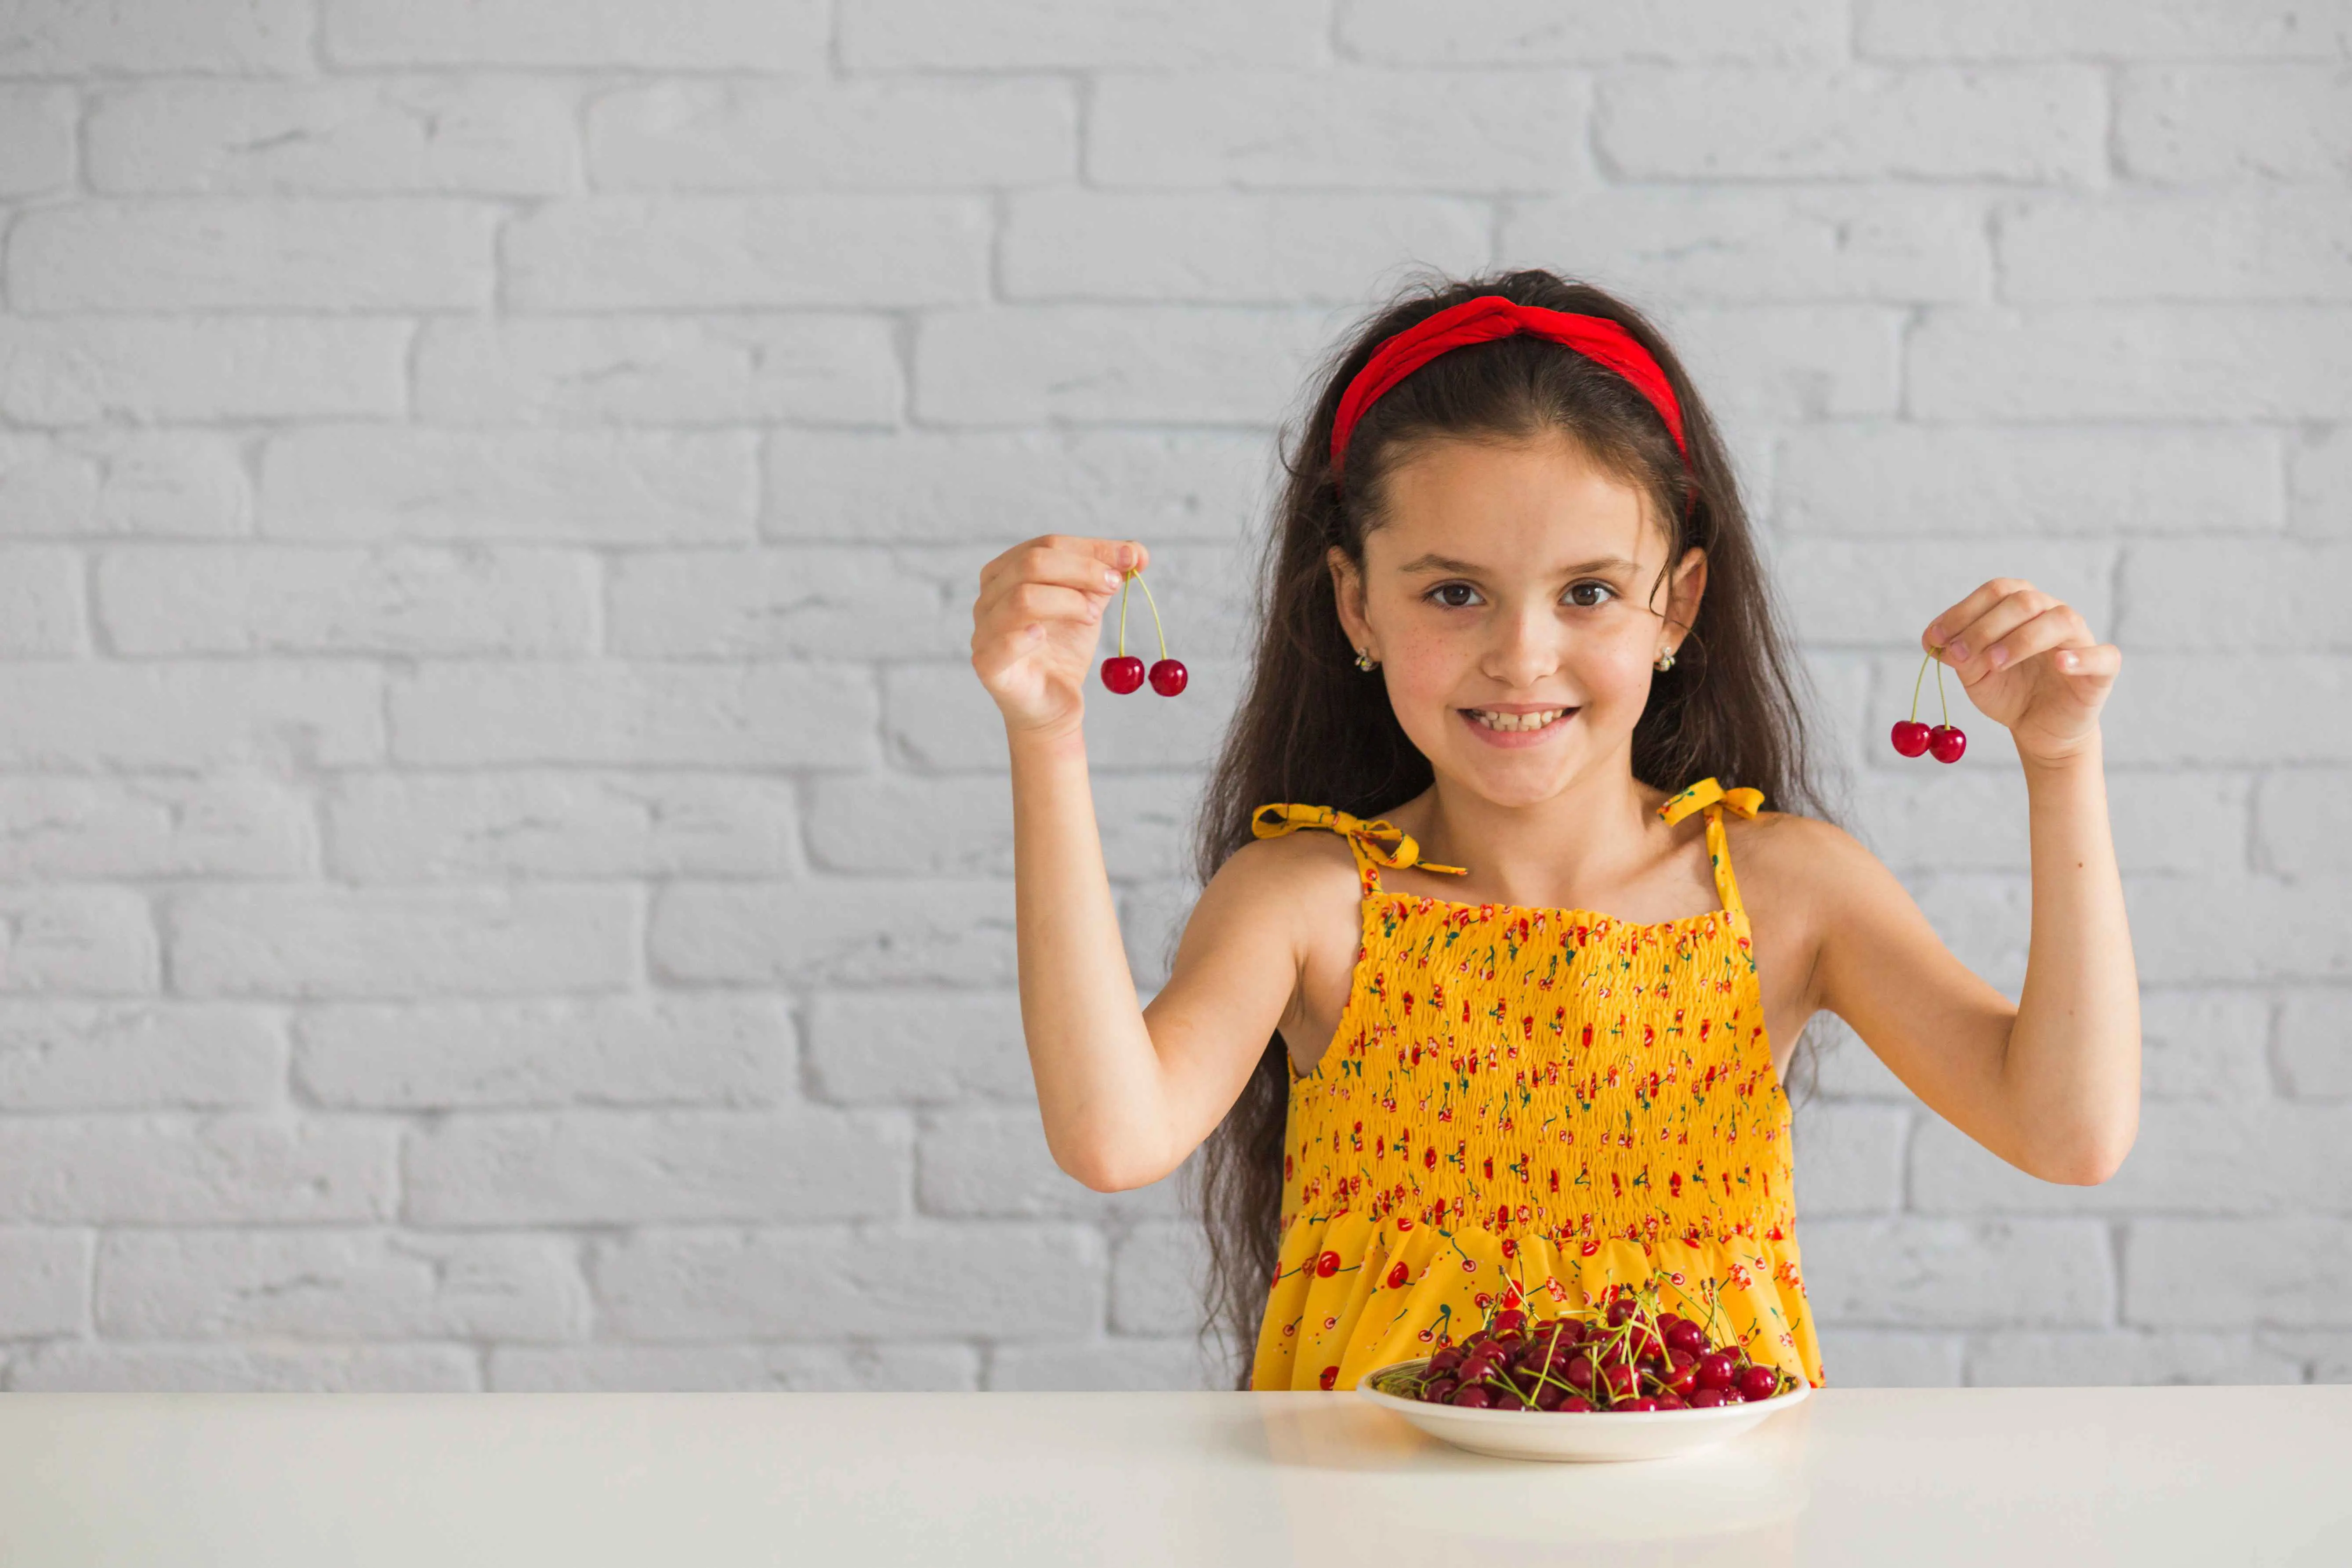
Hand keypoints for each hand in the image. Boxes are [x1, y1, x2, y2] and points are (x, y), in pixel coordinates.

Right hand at [971, 534, 1149, 739]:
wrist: (1055, 703)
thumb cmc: (1064, 650)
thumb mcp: (1089, 605)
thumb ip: (1107, 576)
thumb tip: (1138, 551)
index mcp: (1007, 572)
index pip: (1047, 545)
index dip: (1091, 548)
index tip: (1130, 559)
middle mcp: (988, 596)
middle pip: (1032, 563)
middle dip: (1082, 569)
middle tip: (1113, 584)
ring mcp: (983, 630)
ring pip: (1021, 598)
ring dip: (1066, 601)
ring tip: (1092, 616)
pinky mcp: (987, 665)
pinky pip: (1001, 644)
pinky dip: (1024, 636)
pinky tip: (1043, 635)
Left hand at [1924, 578, 2119, 765]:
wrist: (2038, 729)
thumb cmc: (2009, 692)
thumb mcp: (1974, 674)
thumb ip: (1958, 654)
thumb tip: (1934, 639)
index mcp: (2021, 607)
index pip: (1996, 591)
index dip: (1962, 611)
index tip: (1934, 638)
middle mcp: (2052, 613)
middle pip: (2023, 600)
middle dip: (1985, 627)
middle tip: (1960, 655)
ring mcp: (2080, 639)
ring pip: (2059, 620)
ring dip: (2022, 639)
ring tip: (1994, 663)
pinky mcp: (2103, 669)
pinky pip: (2102, 655)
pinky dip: (2081, 657)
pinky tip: (2059, 663)